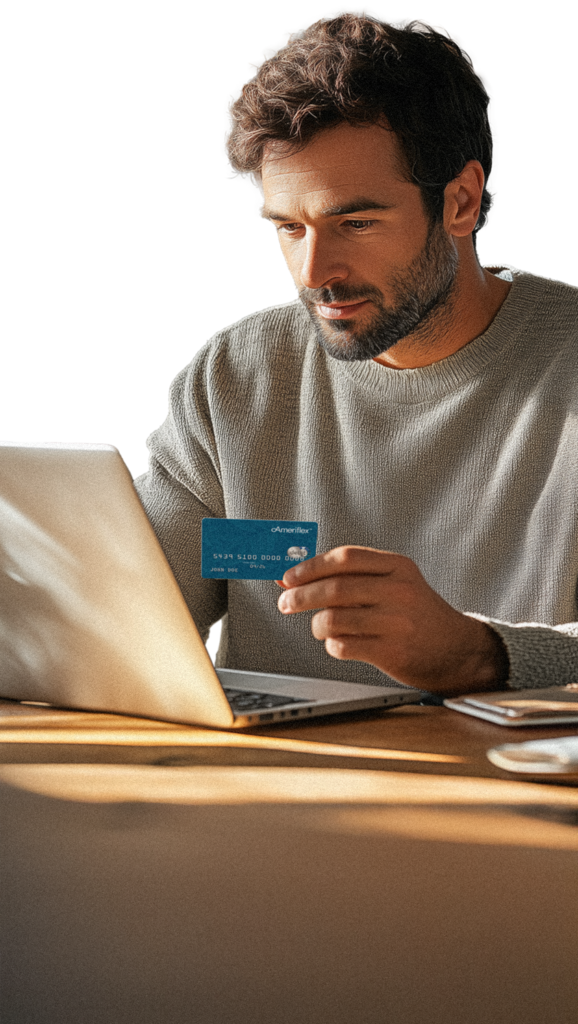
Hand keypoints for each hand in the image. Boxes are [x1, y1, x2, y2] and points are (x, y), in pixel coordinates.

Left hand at [276, 546, 507, 695]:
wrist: (457, 649)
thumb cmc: (417, 614)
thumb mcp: (393, 584)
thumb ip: (349, 579)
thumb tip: (294, 577)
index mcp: (398, 566)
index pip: (345, 558)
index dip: (310, 566)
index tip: (288, 576)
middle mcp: (399, 590)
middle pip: (334, 587)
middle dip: (300, 595)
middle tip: (285, 602)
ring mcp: (396, 622)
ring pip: (333, 619)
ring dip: (316, 625)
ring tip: (319, 627)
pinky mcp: (392, 651)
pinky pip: (343, 646)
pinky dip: (332, 645)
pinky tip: (339, 643)